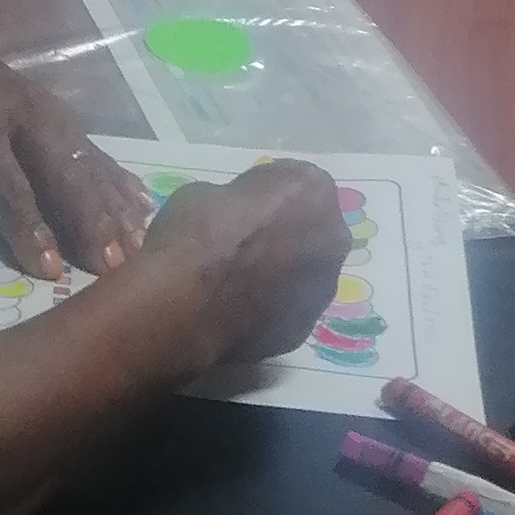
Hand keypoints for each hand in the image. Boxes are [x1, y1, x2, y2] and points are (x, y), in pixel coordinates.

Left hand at [0, 38, 151, 281]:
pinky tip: (144, 205)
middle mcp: (22, 116)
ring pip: (88, 161)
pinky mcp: (60, 114)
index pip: (6, 184)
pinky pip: (94, 150)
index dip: (29, 227)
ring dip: (114, 204)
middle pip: (63, 171)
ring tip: (139, 243)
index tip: (51, 267)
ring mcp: (48, 112)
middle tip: (116, 262)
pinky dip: (119, 179)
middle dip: (91, 218)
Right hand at [126, 161, 353, 375]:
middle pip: (309, 229)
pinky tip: (236, 313)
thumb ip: (239, 202)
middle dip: (282, 234)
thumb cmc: (194, 237)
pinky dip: (269, 310)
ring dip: (280, 274)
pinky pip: (288, 310)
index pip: (293, 183)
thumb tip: (236, 218)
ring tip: (236, 284)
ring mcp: (322, 289)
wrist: (181, 309)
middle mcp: (332, 238)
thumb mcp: (206, 192)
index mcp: (314, 192)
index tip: (239, 208)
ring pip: (303, 273)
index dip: (262, 195)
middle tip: (242, 244)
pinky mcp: (303, 330)